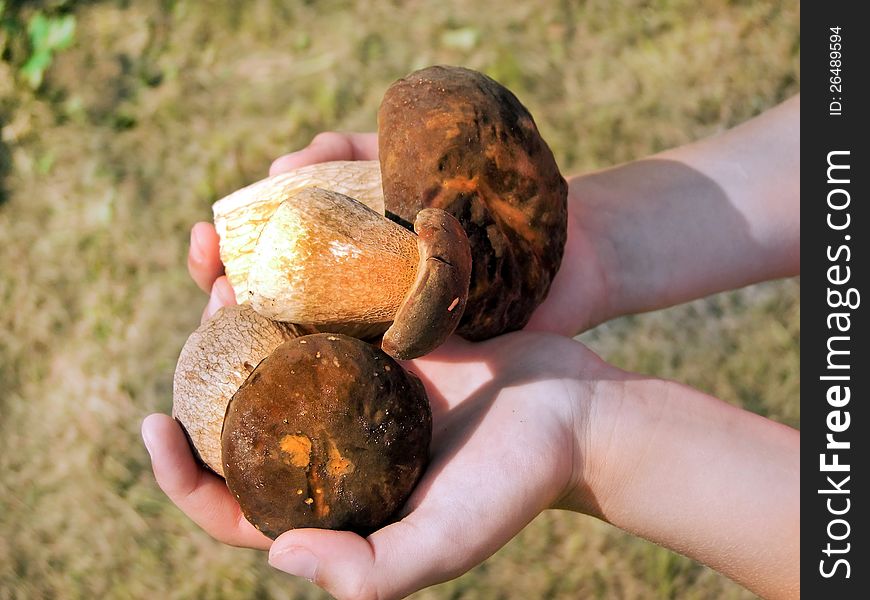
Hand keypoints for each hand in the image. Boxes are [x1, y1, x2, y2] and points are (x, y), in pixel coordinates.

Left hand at [144, 132, 613, 597]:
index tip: (151, 427)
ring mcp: (354, 395)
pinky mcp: (380, 348)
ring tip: (222, 277)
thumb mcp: (446, 540)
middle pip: (242, 426)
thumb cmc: (516, 481)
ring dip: (236, 325)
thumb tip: (275, 552)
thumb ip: (369, 573)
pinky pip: (317, 322)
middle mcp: (333, 451)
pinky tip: (275, 263)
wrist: (571, 409)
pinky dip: (290, 295)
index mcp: (334, 507)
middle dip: (197, 382)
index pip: (235, 509)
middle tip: (193, 323)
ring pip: (272, 364)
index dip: (182, 479)